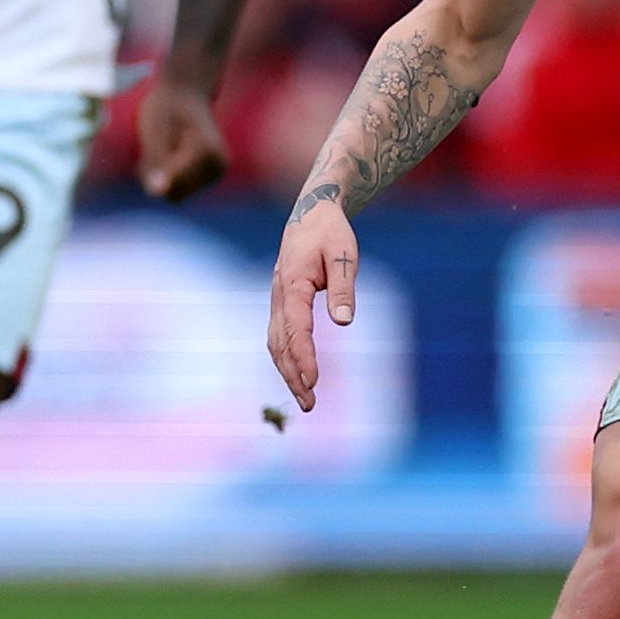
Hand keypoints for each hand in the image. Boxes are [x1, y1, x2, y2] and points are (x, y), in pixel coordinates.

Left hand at [136, 82, 229, 200]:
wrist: (186, 92)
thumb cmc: (167, 109)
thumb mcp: (155, 133)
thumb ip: (157, 163)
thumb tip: (157, 193)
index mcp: (209, 153)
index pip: (172, 185)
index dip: (155, 171)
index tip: (155, 144)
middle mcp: (219, 166)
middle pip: (174, 194)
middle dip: (158, 175)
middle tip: (156, 145)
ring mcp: (216, 174)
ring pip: (174, 195)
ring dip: (160, 175)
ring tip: (162, 148)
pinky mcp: (209, 178)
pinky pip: (178, 191)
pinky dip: (167, 176)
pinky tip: (169, 154)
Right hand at [267, 190, 359, 413]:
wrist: (311, 214)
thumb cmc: (330, 233)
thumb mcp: (344, 255)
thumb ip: (343, 288)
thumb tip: (344, 321)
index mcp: (293, 283)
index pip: (296, 328)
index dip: (304, 357)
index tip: (314, 381)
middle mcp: (279, 295)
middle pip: (280, 343)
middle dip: (293, 375)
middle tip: (310, 404)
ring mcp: (276, 300)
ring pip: (275, 343)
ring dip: (287, 372)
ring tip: (306, 398)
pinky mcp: (281, 303)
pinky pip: (278, 337)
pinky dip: (285, 359)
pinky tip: (297, 375)